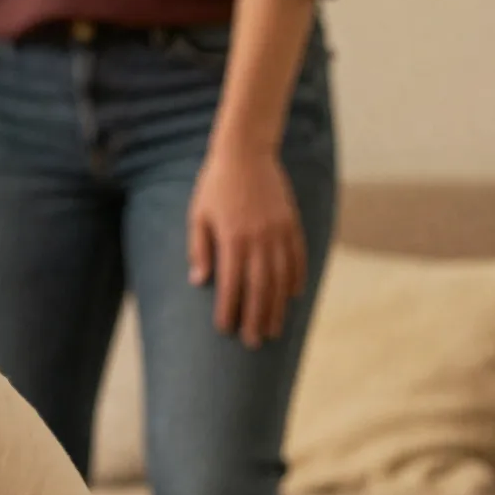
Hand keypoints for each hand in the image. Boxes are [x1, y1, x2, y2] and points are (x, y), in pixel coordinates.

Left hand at [188, 144, 306, 347]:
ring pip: (281, 277)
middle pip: (260, 287)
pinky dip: (296, 278)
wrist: (246, 152)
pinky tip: (293, 296)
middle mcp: (259, 238)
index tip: (226, 329)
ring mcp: (278, 230)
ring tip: (274, 329)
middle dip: (257, 317)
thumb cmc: (215, 186)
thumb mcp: (197, 216)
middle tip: (254, 341)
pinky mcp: (291, 222)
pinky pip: (297, 256)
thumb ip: (199, 249)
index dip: (229, 308)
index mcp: (232, 238)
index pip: (231, 283)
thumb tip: (199, 282)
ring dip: (277, 306)